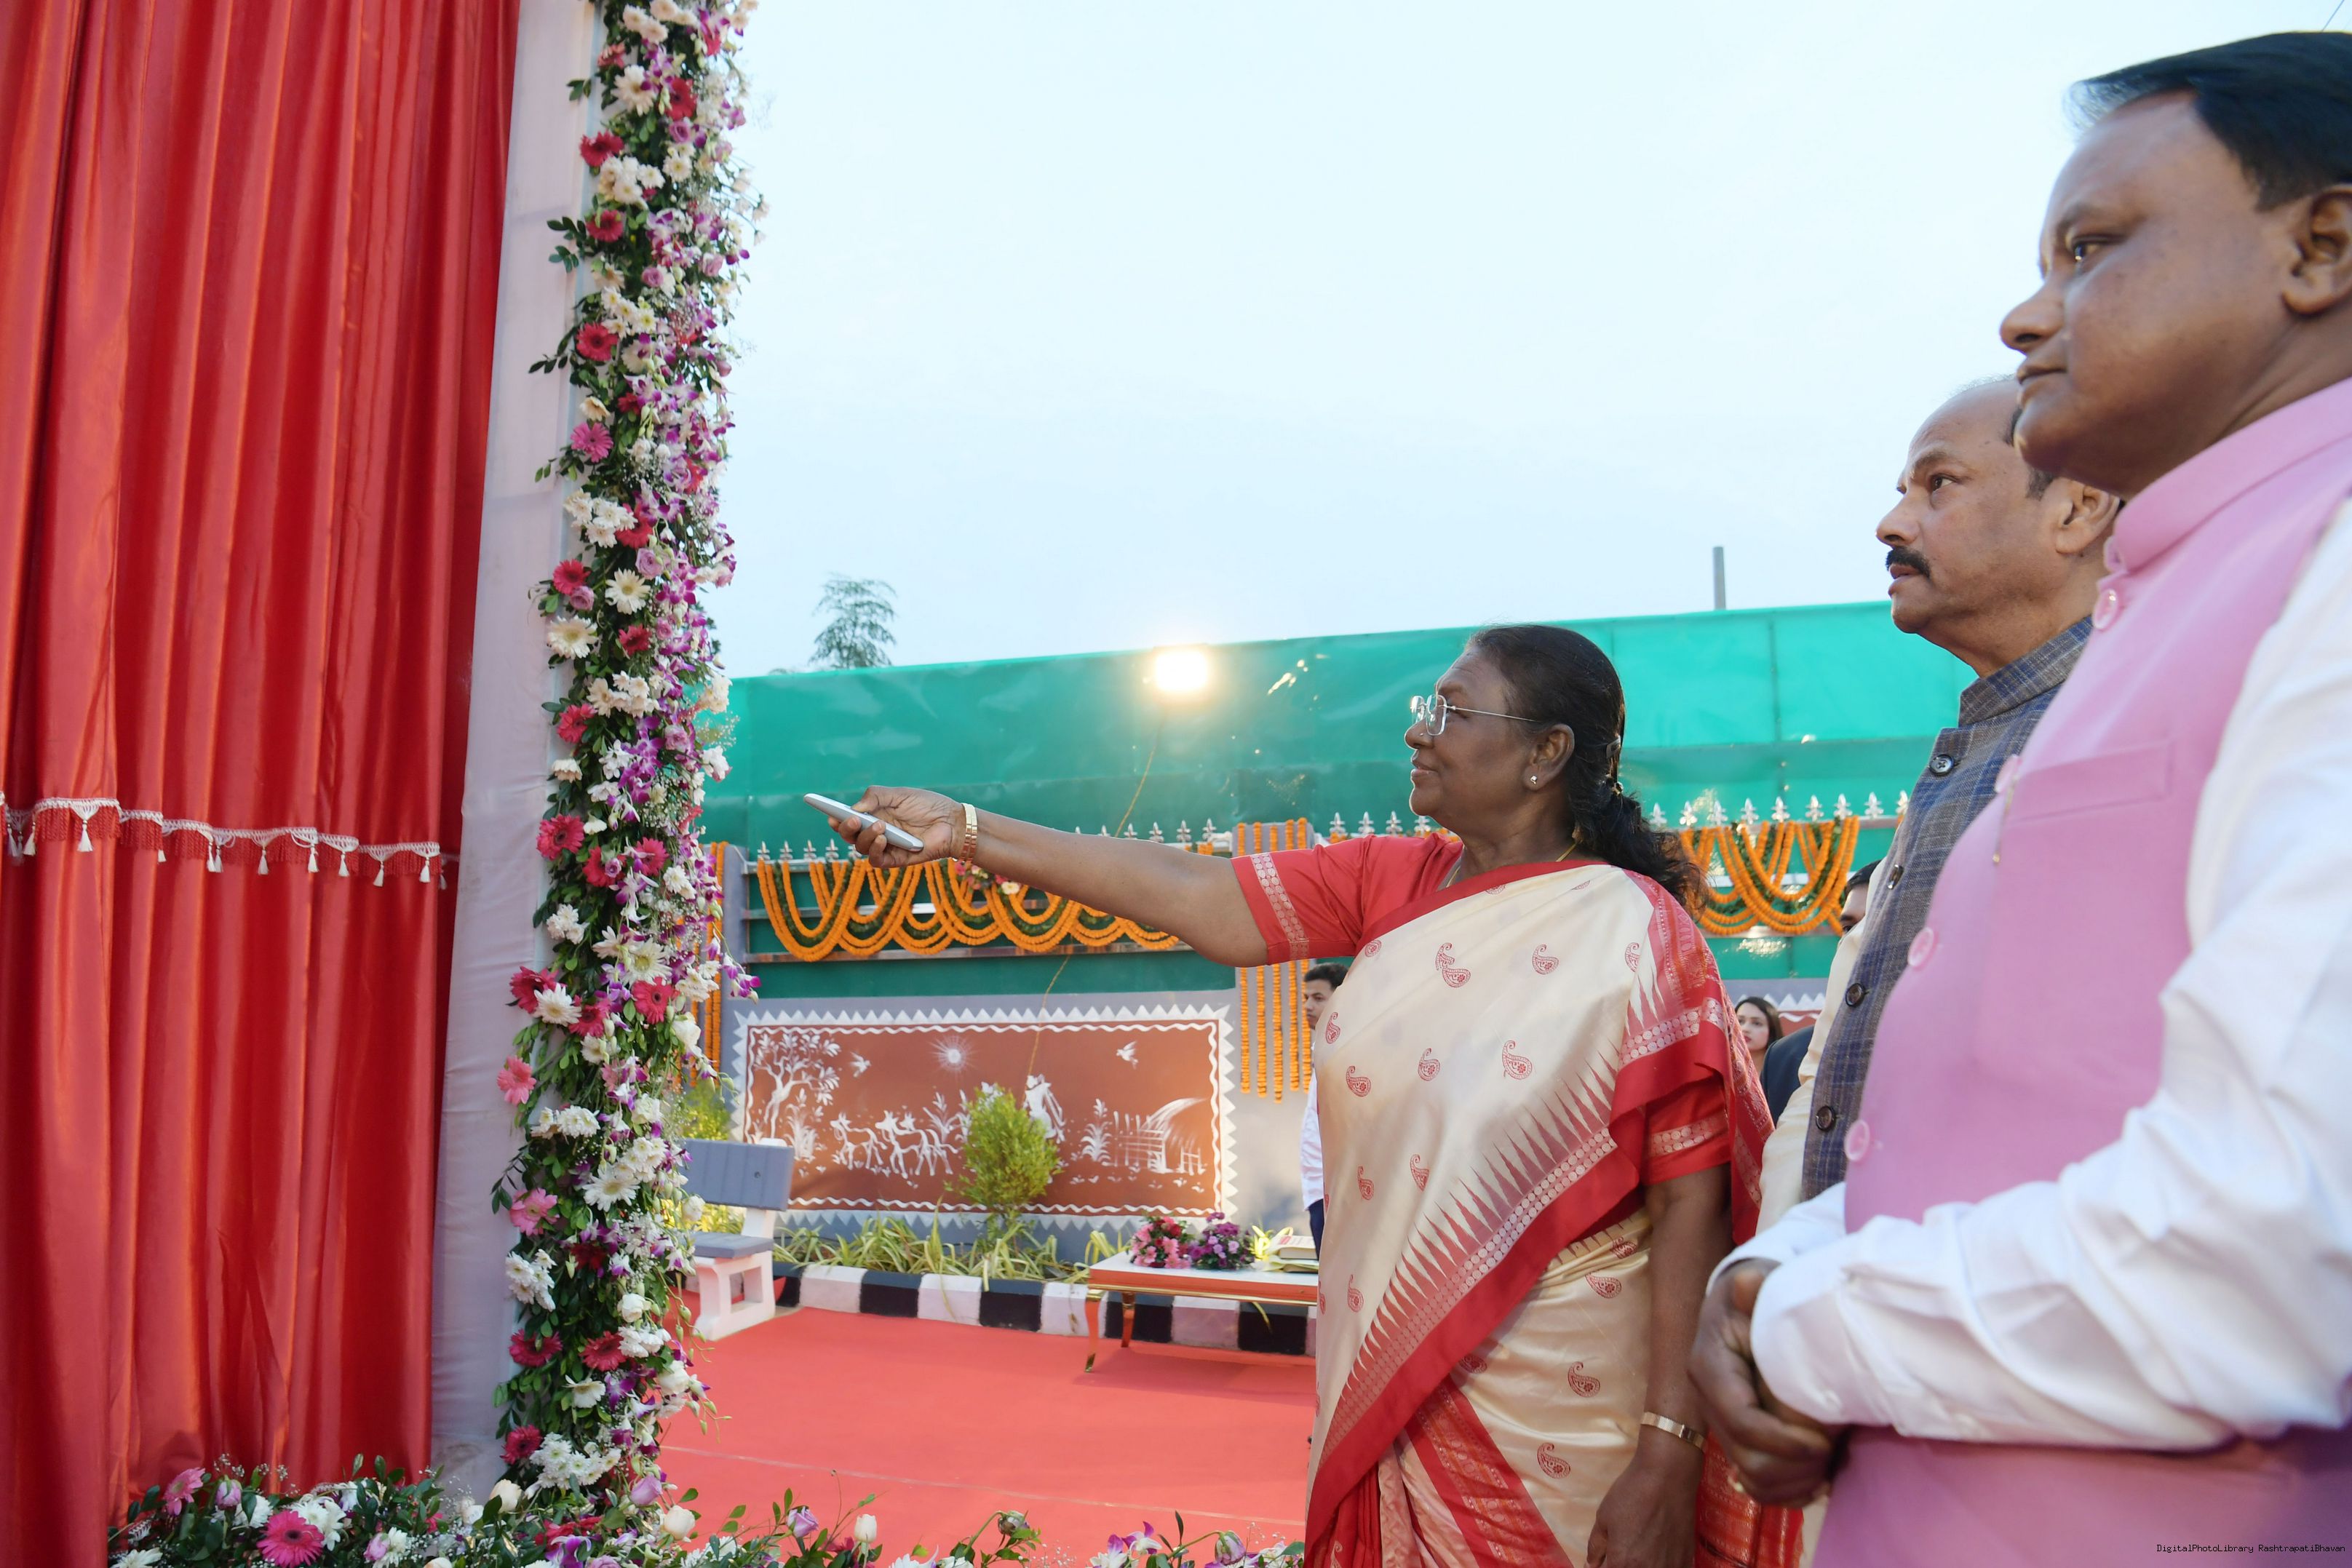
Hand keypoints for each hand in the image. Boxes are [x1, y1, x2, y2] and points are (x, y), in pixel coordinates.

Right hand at [838, 786, 958, 867]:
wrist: (951, 821)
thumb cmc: (926, 806)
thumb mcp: (898, 794)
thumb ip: (875, 797)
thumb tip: (854, 808)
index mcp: (873, 814)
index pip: (848, 819)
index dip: (836, 818)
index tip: (829, 813)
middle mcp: (875, 831)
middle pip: (849, 835)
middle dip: (845, 828)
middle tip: (852, 819)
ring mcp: (884, 846)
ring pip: (860, 847)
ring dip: (865, 836)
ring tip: (879, 826)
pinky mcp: (895, 859)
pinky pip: (875, 860)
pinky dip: (875, 850)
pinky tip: (883, 839)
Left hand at [1586, 1432, 1699, 1567]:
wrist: (1668, 1478)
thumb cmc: (1632, 1494)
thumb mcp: (1604, 1518)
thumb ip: (1596, 1547)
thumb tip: (1591, 1565)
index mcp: (1621, 1563)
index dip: (1602, 1566)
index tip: (1604, 1559)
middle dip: (1620, 1565)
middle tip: (1623, 1550)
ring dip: (1640, 1565)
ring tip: (1640, 1549)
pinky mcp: (1685, 1562)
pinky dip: (1661, 1565)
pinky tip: (1657, 1553)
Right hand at [1687, 1262, 1840, 1506]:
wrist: (1745, 1307)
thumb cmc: (1758, 1296)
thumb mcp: (1756, 1285)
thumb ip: (1754, 1288)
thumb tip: (1748, 1282)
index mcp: (1709, 1367)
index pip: (1742, 1420)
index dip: (1784, 1440)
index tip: (1824, 1441)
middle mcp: (1708, 1401)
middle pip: (1746, 1458)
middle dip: (1793, 1466)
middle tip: (1832, 1454)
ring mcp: (1719, 1423)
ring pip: (1749, 1479)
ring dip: (1792, 1483)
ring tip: (1827, 1470)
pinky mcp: (1735, 1439)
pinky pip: (1754, 1485)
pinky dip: (1786, 1492)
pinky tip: (1817, 1481)